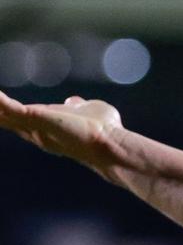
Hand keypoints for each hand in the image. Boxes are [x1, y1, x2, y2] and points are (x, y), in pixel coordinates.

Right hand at [0, 91, 123, 180]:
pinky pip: (10, 108)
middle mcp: (33, 130)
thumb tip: (73, 101)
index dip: (2, 110)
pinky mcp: (36, 118)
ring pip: (3, 114)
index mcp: (42, 128)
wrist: (109, 143)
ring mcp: (32, 126)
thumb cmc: (104, 131)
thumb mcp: (87, 112)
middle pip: (3, 118)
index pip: (16, 118)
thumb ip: (76, 107)